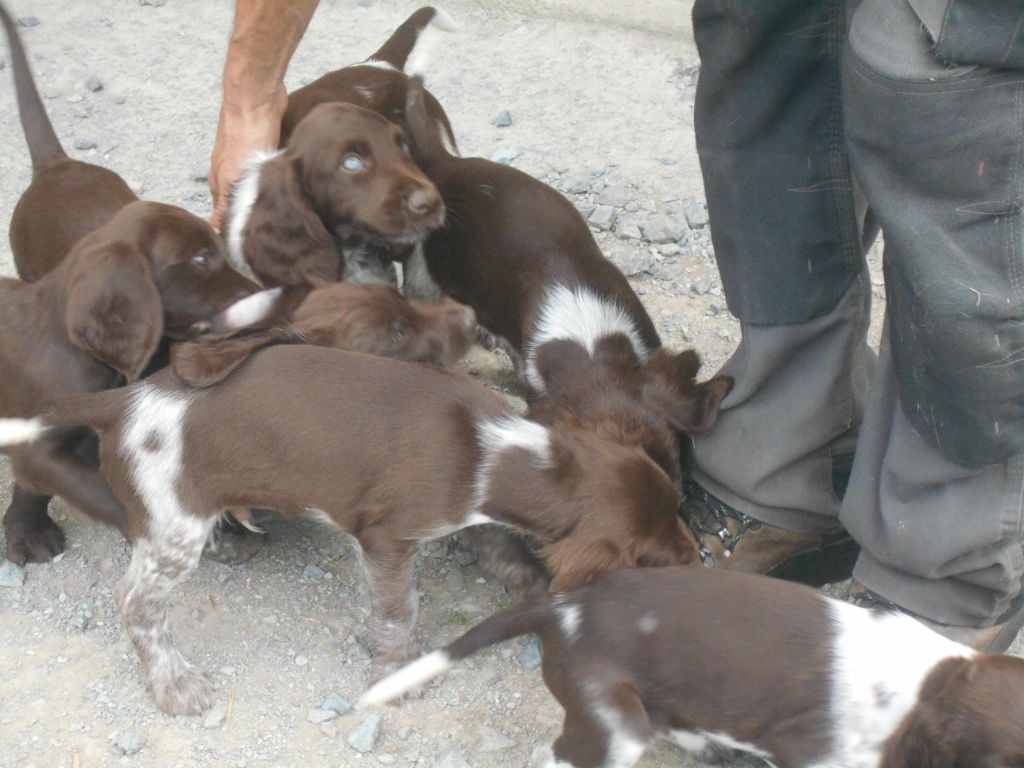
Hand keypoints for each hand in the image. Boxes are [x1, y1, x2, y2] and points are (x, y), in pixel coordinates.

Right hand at [208, 83, 286, 231]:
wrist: (256, 97)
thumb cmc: (244, 134)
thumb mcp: (233, 177)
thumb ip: (226, 204)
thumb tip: (215, 229)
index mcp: (220, 183)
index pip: (222, 218)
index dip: (230, 235)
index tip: (243, 255)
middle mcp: (231, 174)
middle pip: (239, 205)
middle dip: (249, 223)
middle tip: (265, 244)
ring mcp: (247, 161)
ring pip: (254, 190)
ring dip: (264, 204)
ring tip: (278, 224)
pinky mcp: (264, 149)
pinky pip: (267, 173)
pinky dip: (274, 184)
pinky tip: (285, 193)